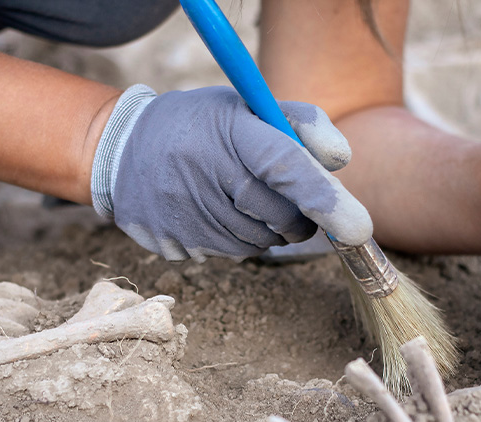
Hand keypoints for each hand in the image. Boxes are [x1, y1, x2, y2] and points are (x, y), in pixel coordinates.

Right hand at [90, 85, 371, 260]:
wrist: (121, 151)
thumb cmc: (202, 126)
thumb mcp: (248, 107)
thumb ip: (303, 123)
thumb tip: (341, 160)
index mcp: (229, 131)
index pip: (284, 165)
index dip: (323, 198)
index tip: (359, 228)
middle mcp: (205, 172)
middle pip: (280, 216)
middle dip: (299, 217)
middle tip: (288, 200)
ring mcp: (185, 212)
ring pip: (260, 243)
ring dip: (268, 230)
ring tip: (242, 199)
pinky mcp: (172, 241)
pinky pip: (231, 255)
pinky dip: (240, 240)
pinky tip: (219, 214)